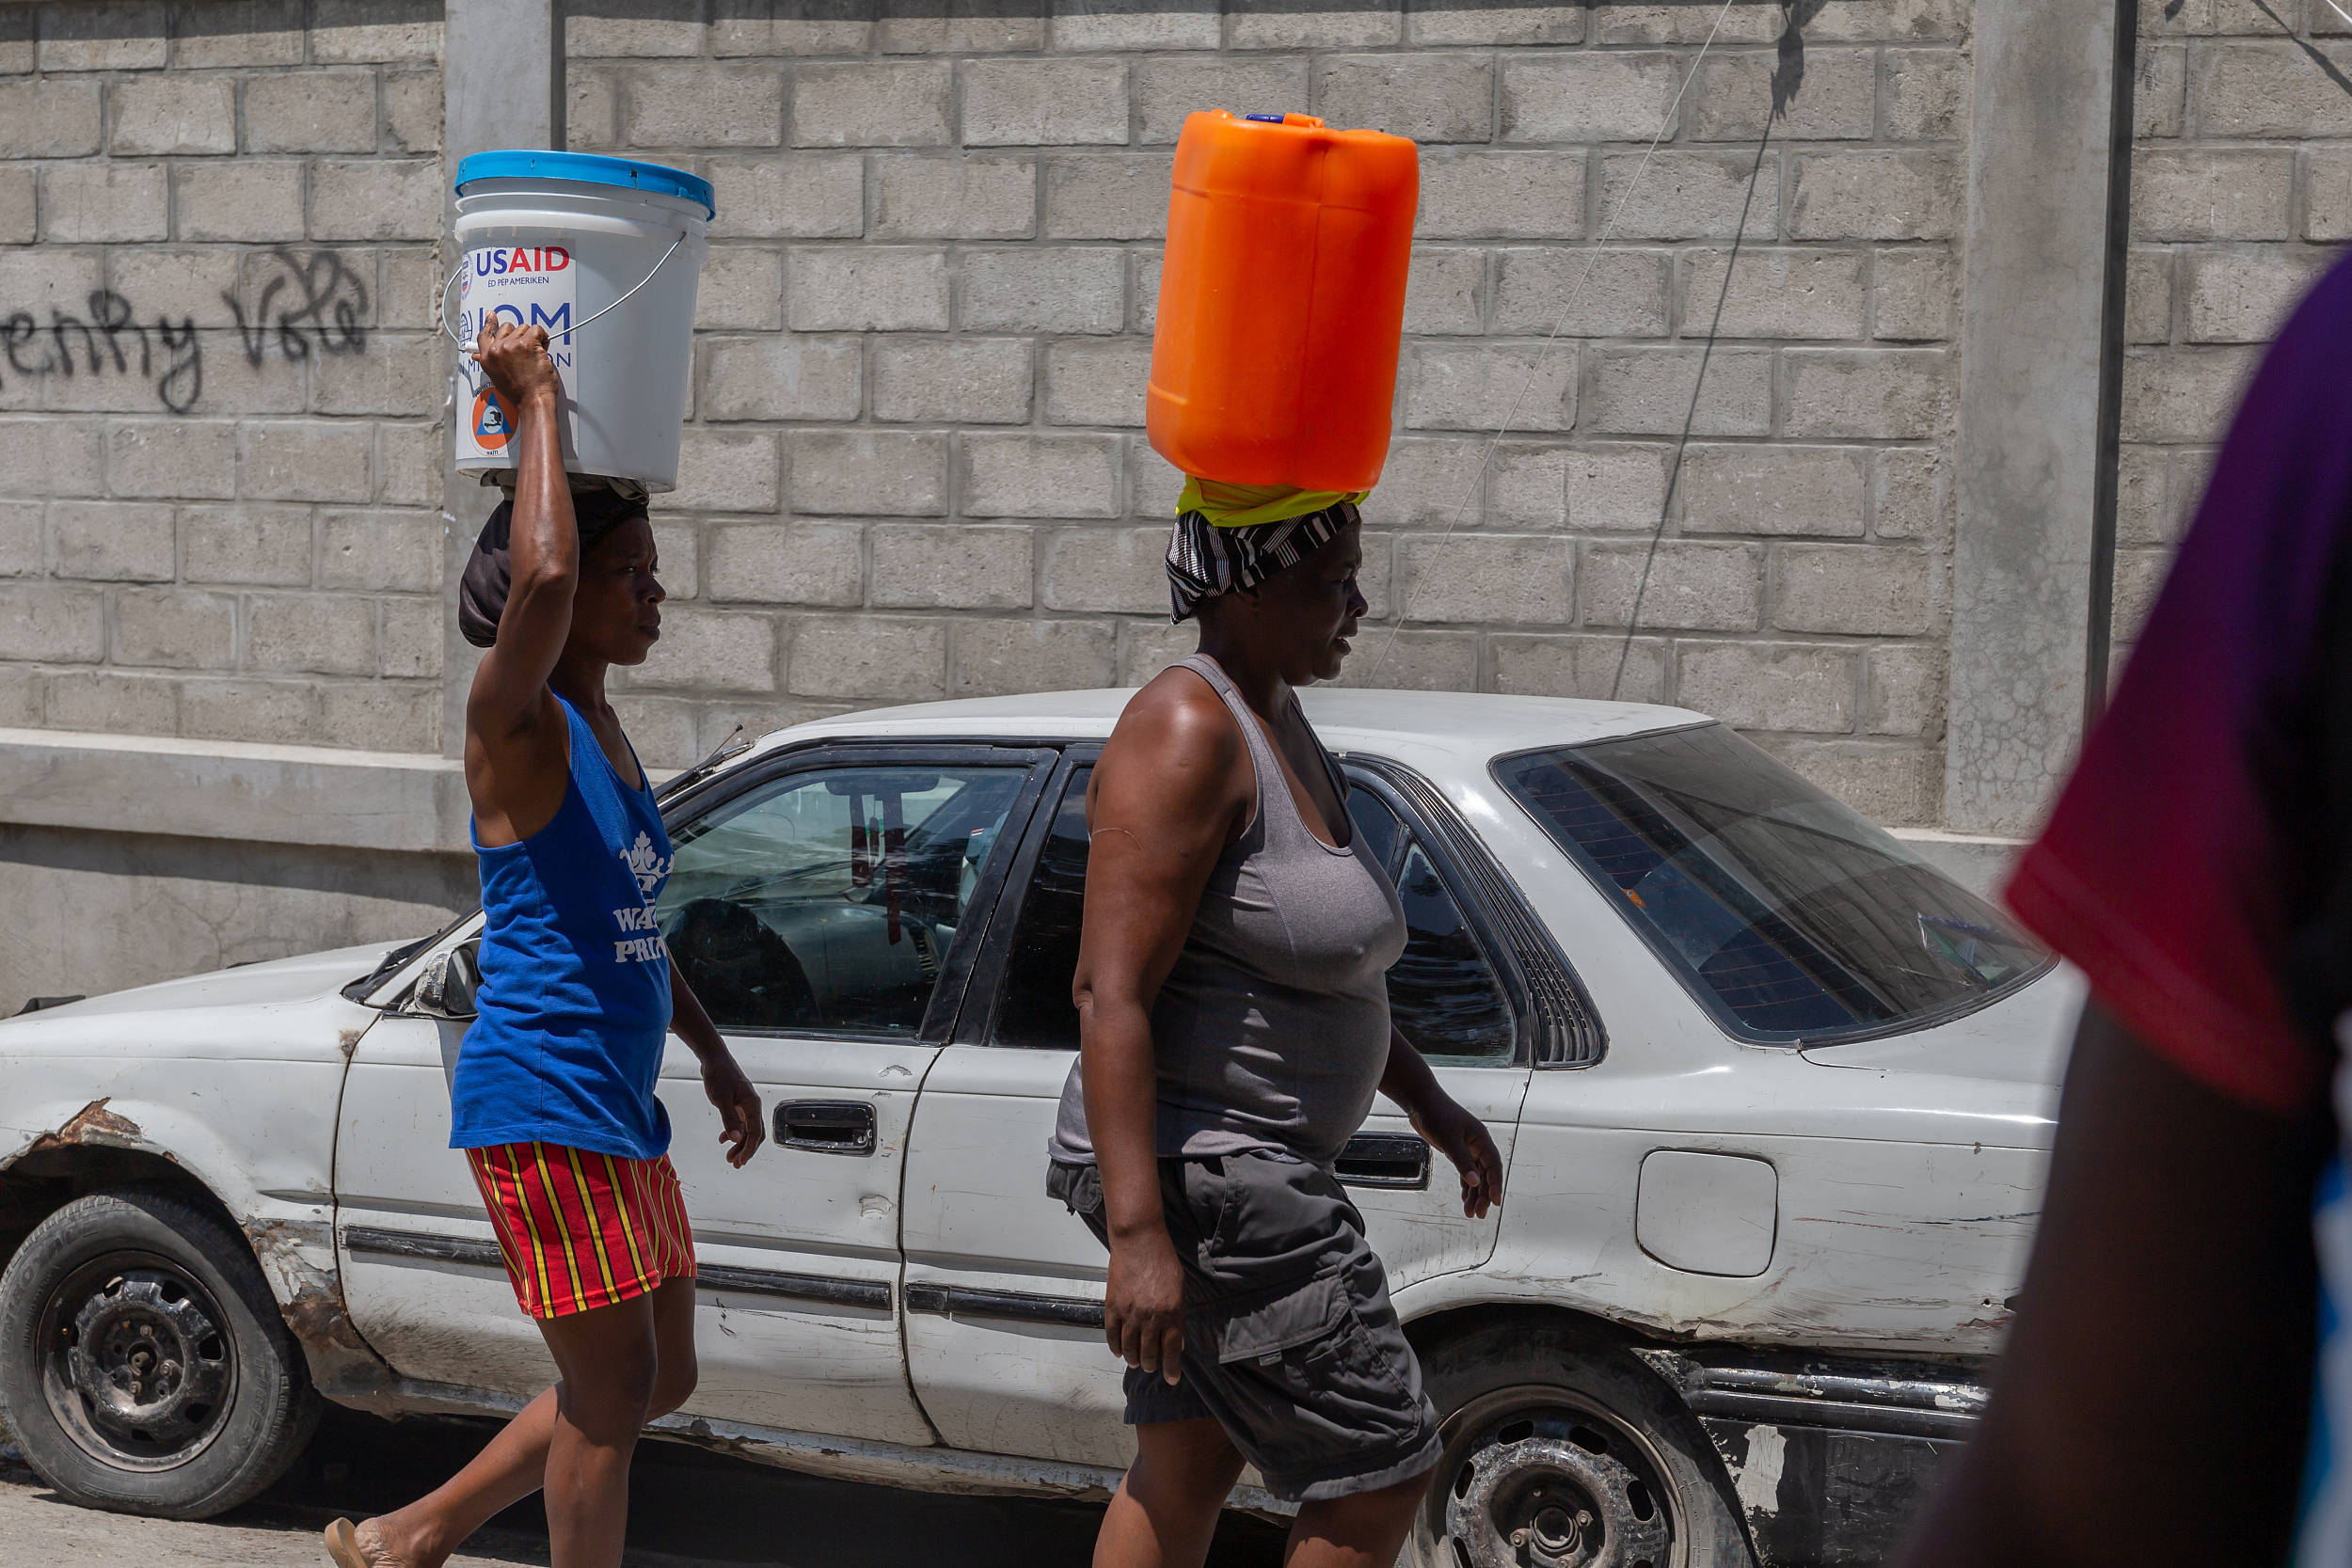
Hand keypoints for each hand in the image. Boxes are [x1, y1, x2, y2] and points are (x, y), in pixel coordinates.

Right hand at [471, 317, 560, 409]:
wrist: (532, 401)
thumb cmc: (519, 393)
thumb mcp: (496, 377)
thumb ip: (490, 361)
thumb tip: (478, 355)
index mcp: (487, 357)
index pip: (484, 334)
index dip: (489, 323)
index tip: (491, 315)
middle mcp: (497, 349)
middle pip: (508, 328)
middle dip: (519, 336)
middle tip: (526, 352)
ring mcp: (512, 345)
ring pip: (524, 328)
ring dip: (532, 339)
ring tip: (534, 355)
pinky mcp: (527, 344)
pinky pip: (537, 330)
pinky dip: (544, 338)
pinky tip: (543, 349)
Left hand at [701, 1052, 764, 1167]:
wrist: (714, 1059)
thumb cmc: (719, 1075)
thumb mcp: (721, 1099)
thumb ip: (729, 1119)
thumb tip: (735, 1139)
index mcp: (752, 1105)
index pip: (755, 1133)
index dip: (749, 1150)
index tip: (741, 1162)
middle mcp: (752, 1106)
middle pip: (754, 1134)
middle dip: (746, 1150)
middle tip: (736, 1164)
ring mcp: (745, 1105)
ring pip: (747, 1130)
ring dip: (739, 1144)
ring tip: (729, 1157)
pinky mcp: (738, 1103)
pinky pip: (740, 1123)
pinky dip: (733, 1133)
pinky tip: (723, 1139)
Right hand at [1104, 1225, 1187, 1385]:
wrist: (1139, 1242)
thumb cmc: (1163, 1261)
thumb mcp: (1180, 1290)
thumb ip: (1178, 1316)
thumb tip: (1178, 1341)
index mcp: (1171, 1313)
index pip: (1171, 1351)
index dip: (1172, 1369)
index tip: (1172, 1379)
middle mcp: (1150, 1317)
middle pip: (1149, 1353)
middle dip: (1152, 1365)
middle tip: (1152, 1368)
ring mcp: (1129, 1313)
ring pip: (1129, 1348)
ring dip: (1134, 1359)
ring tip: (1137, 1363)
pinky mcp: (1113, 1306)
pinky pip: (1112, 1334)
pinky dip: (1115, 1346)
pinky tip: (1119, 1352)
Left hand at [1414, 1098, 1503, 1218]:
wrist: (1421, 1101)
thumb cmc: (1437, 1115)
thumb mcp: (1450, 1140)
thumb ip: (1462, 1161)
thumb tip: (1475, 1182)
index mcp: (1481, 1139)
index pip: (1493, 1165)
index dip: (1496, 1184)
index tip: (1495, 1201)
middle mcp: (1477, 1145)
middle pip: (1485, 1174)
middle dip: (1483, 1195)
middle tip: (1479, 1213)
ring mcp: (1468, 1148)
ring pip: (1475, 1175)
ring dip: (1474, 1194)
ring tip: (1470, 1212)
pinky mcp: (1457, 1151)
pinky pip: (1466, 1172)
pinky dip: (1466, 1185)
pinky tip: (1465, 1198)